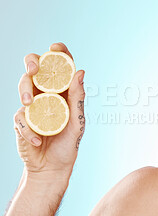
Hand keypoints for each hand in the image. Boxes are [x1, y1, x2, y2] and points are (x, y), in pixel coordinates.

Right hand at [14, 42, 85, 180]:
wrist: (53, 168)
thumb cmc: (68, 144)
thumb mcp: (78, 122)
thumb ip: (78, 98)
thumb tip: (80, 71)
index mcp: (63, 93)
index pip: (60, 67)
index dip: (58, 53)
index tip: (55, 47)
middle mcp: (46, 95)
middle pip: (35, 69)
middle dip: (33, 63)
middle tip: (35, 69)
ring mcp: (32, 106)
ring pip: (23, 86)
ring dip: (25, 91)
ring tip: (30, 103)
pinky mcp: (21, 120)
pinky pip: (20, 116)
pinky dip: (28, 128)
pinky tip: (37, 140)